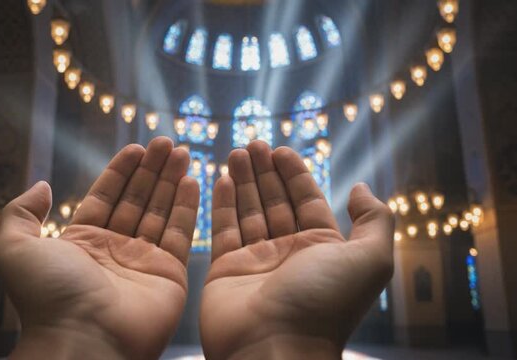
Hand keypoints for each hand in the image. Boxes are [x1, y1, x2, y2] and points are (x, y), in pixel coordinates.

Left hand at [0, 137, 198, 358]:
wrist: (82, 339)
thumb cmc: (47, 296)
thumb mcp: (15, 248)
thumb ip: (22, 213)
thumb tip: (42, 186)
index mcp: (82, 242)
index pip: (106, 197)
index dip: (121, 171)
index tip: (136, 147)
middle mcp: (114, 249)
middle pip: (137, 199)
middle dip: (151, 169)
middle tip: (166, 142)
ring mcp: (143, 262)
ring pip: (160, 211)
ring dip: (171, 180)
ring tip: (181, 150)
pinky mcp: (169, 274)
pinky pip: (180, 233)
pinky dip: (187, 206)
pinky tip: (193, 180)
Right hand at [200, 141, 393, 359]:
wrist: (275, 347)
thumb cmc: (323, 304)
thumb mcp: (369, 260)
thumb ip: (374, 220)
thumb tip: (361, 188)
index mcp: (322, 248)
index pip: (307, 199)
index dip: (294, 173)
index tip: (279, 149)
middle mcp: (290, 252)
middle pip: (275, 201)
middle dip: (265, 171)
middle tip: (252, 143)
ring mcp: (257, 261)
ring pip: (248, 211)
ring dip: (243, 180)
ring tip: (235, 152)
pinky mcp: (227, 269)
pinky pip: (224, 229)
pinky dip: (222, 204)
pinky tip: (221, 178)